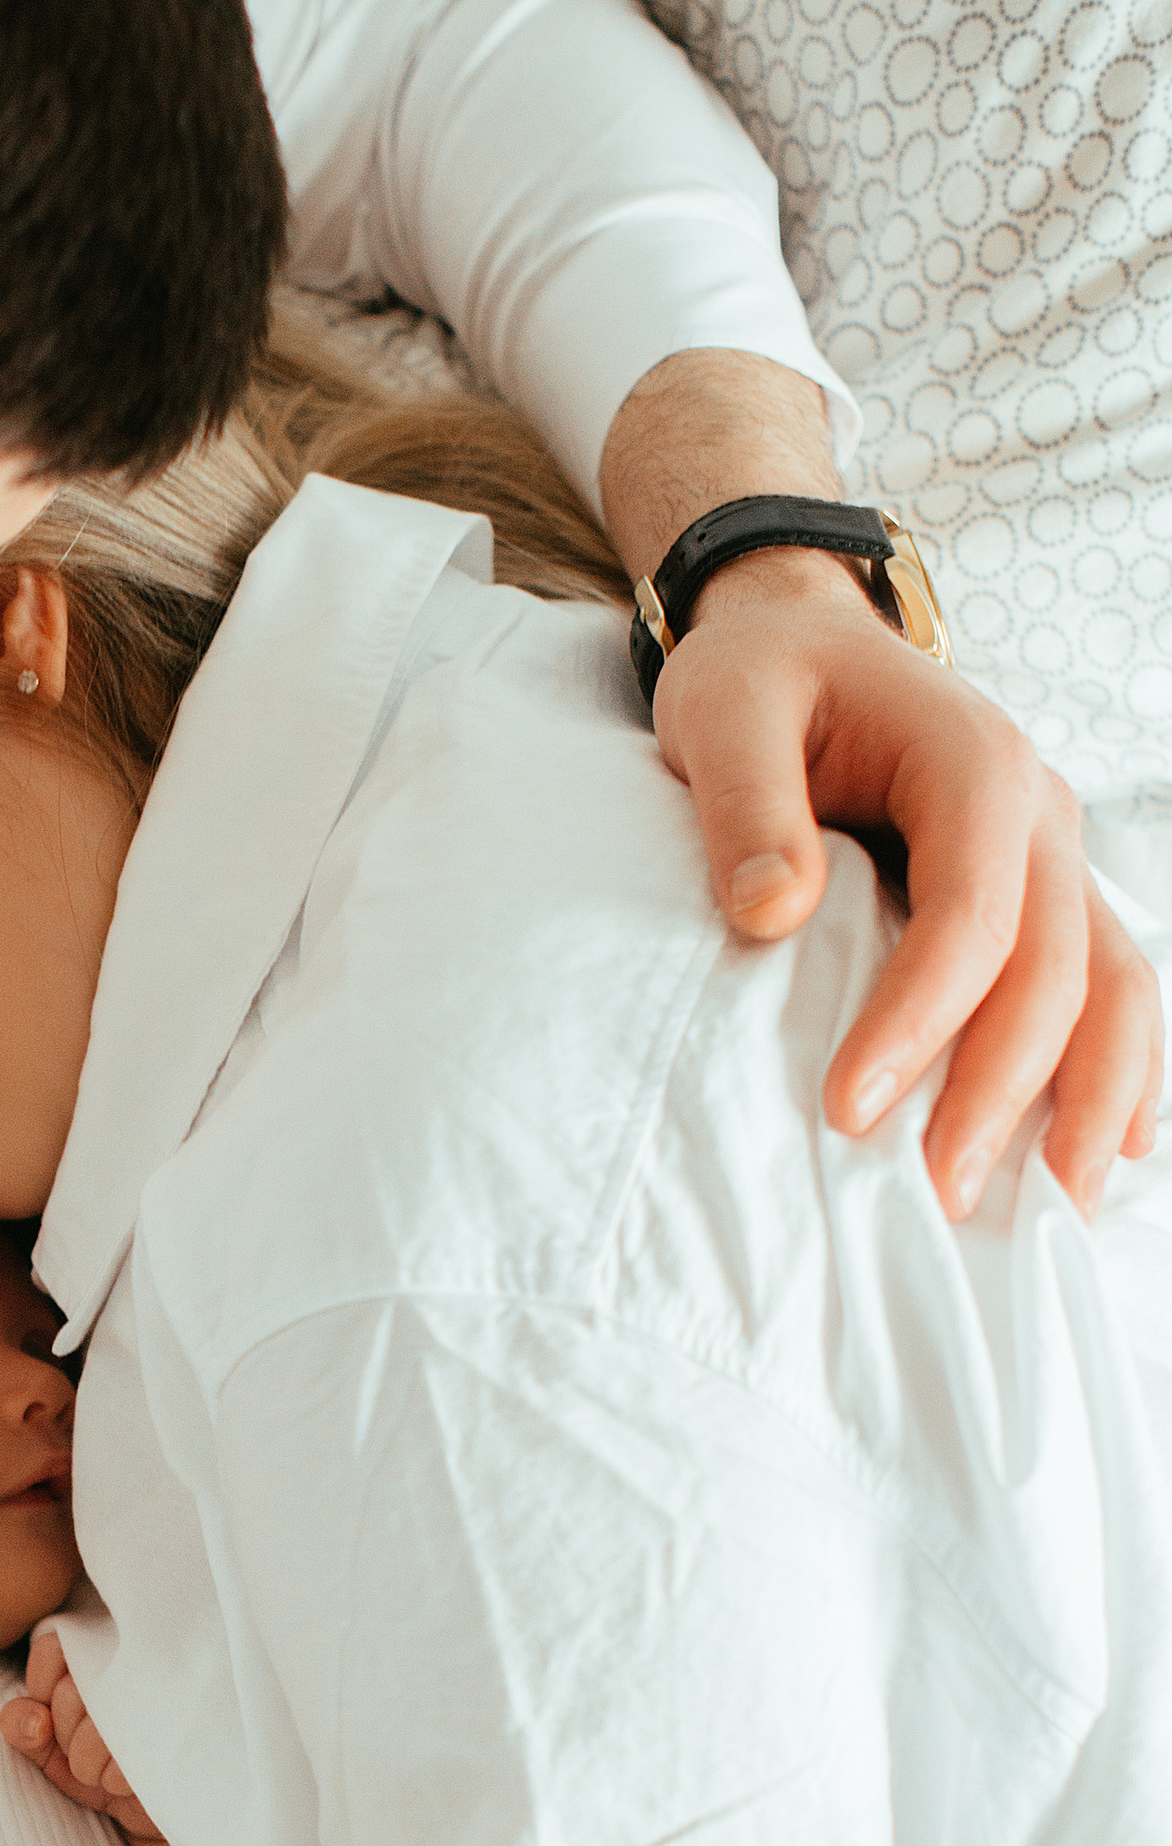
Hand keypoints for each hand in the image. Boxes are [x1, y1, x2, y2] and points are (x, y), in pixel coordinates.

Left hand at [0, 1632, 193, 1845]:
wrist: (177, 1825)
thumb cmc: (114, 1776)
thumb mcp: (58, 1754)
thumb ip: (26, 1726)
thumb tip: (30, 1719)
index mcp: (103, 1654)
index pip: (53, 1646)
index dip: (42, 1688)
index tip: (49, 1723)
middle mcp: (138, 1662)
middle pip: (69, 1690)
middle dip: (66, 1737)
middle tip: (90, 1756)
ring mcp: (170, 1693)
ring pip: (93, 1724)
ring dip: (90, 1764)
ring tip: (113, 1775)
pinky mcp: (187, 1731)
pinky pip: (125, 1752)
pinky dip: (117, 1780)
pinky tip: (134, 1786)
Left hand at [652, 549, 1161, 1218]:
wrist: (802, 643)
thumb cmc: (761, 681)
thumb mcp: (725, 715)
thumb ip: (745, 808)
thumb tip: (769, 912)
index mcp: (973, 763)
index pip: (970, 915)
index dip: (920, 1019)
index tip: (849, 1109)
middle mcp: (1042, 812)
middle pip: (1054, 968)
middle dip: (1004, 1088)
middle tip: (936, 1193)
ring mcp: (1058, 856)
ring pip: (1114, 984)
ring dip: (1095, 1095)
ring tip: (1059, 1202)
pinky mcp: (1046, 893)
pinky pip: (1108, 985)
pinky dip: (1120, 1064)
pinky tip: (1110, 1149)